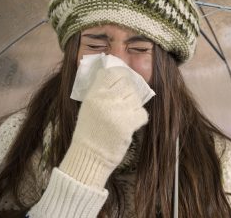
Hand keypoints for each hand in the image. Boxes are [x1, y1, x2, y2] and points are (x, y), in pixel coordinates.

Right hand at [59, 66, 148, 187]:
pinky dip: (139, 118)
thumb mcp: (88, 107)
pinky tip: (131, 123)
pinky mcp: (127, 124)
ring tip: (126, 114)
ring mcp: (117, 111)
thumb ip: (100, 91)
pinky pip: (142, 113)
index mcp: (93, 94)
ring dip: (134, 106)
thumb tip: (115, 76)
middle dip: (130, 91)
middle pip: (127, 84)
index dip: (121, 74)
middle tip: (126, 101)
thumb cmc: (88, 132)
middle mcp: (105, 100)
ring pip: (136, 99)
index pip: (112, 73)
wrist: (88, 157)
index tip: (124, 80)